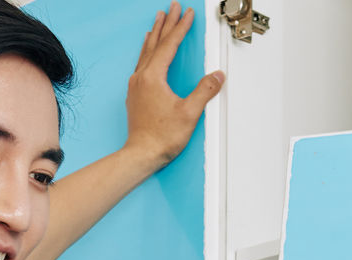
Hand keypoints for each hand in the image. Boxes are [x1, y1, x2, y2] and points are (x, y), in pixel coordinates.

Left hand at [124, 4, 224, 169]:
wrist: (141, 154)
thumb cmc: (162, 137)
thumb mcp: (189, 113)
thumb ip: (204, 91)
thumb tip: (216, 76)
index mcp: (153, 77)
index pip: (170, 45)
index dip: (181, 28)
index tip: (187, 14)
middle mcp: (141, 77)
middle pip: (156, 42)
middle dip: (166, 23)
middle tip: (172, 6)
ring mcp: (136, 84)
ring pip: (146, 51)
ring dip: (154, 33)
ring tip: (158, 19)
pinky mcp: (135, 93)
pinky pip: (141, 62)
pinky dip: (147, 50)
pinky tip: (147, 49)